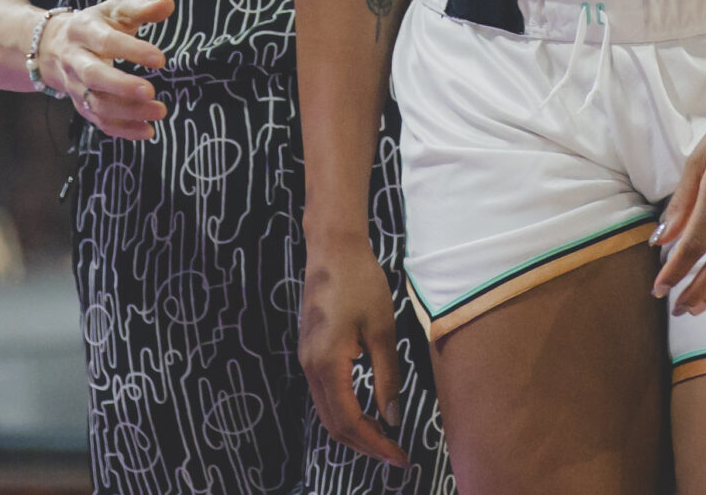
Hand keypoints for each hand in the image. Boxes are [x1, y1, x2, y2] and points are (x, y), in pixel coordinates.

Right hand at [36, 0, 173, 139]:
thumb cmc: (96, 24)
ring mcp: (75, 86)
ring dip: (128, 112)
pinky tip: (148, 130)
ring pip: (96, 104)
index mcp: (84, 30)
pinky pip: (98, 121)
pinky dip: (122, 129)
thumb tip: (168, 4)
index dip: (132, 50)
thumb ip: (141, 7)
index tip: (160, 59)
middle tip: (151, 91)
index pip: (106, 41)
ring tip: (159, 111)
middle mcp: (75, 59)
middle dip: (121, 86)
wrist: (52, 46)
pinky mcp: (80, 105)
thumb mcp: (115, 9)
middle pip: (93, 76)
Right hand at [298, 233, 408, 467]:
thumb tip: (393, 417)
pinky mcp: (310, 352)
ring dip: (354, 430)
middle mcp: (310, 367)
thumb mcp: (383, 330)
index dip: (374, 444)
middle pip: (333, 424)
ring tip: (384, 438)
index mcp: (328, 363)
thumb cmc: (360, 283)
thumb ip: (387, 377)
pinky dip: (345, 411)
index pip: (349, 421)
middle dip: (364, 445)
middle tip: (395, 455)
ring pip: (326, 412)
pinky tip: (367, 412)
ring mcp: (306, 360)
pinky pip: (324, 394)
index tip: (399, 457)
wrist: (332, 250)